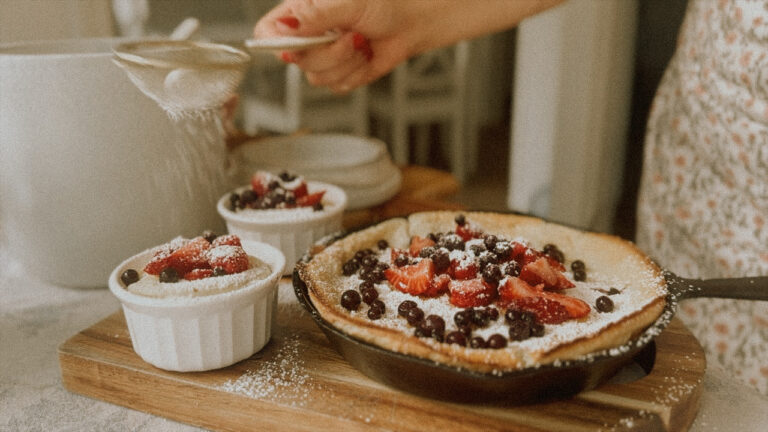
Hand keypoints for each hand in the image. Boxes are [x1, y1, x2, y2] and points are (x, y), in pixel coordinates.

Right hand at [253, 0, 427, 92]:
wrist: (411, 23)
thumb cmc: (383, 4)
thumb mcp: (348, 2)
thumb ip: (316, 14)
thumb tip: (286, 26)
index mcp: (301, 12)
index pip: (267, 31)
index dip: (275, 44)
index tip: (295, 48)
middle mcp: (308, 36)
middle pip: (296, 60)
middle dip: (328, 53)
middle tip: (351, 36)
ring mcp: (323, 57)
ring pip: (317, 78)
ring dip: (346, 63)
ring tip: (362, 42)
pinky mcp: (340, 74)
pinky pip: (337, 86)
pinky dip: (356, 73)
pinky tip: (365, 56)